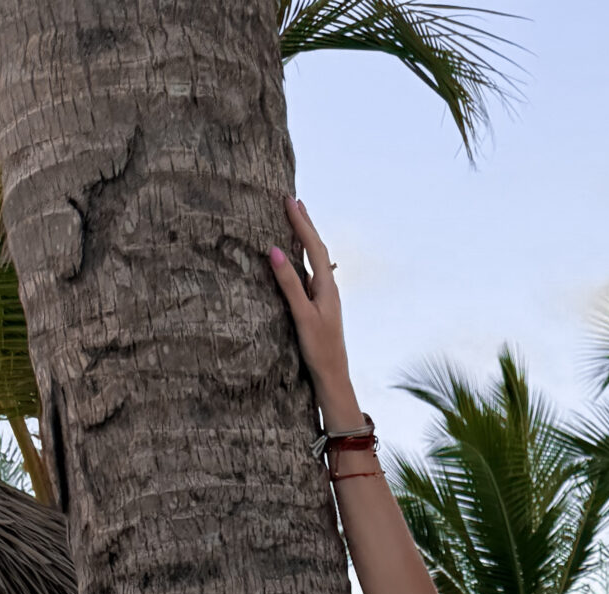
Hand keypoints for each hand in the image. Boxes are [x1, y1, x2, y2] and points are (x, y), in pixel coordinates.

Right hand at [267, 196, 356, 418]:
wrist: (334, 377)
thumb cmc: (319, 350)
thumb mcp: (302, 316)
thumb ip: (289, 284)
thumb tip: (275, 251)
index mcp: (327, 287)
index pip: (312, 246)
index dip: (300, 222)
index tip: (289, 200)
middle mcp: (329, 288)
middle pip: (317, 248)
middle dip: (306, 224)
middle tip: (295, 201)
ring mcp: (325, 298)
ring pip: (315, 260)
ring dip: (306, 238)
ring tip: (298, 220)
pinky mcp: (320, 307)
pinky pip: (311, 273)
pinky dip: (304, 258)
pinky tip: (300, 258)